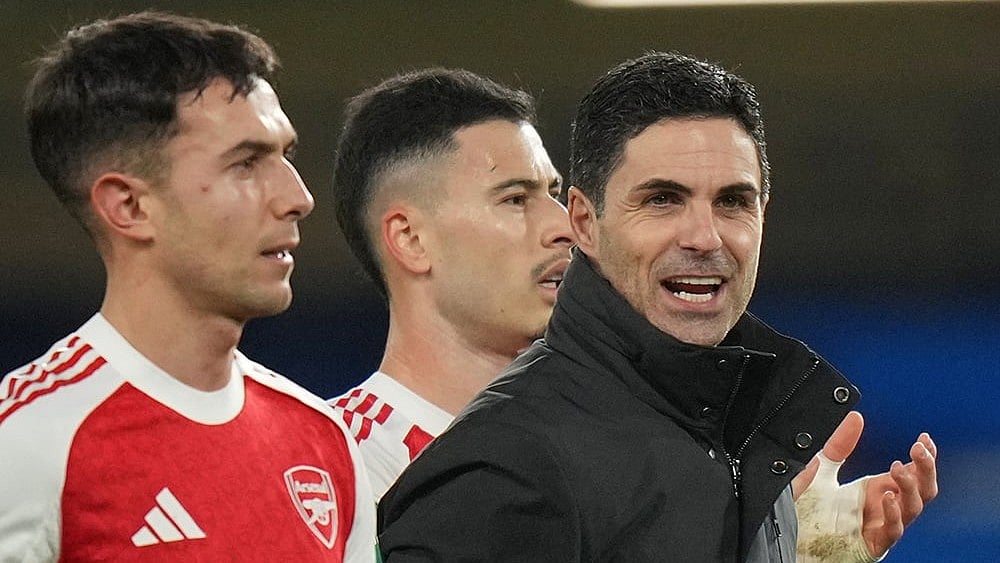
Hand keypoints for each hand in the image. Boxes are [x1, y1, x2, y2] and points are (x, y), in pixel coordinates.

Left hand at [793, 411, 938, 558]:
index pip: (914, 472)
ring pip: (913, 508)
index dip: (924, 457)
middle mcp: (883, 507)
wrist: (791, 541)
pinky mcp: (871, 543)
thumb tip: (854, 417)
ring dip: (911, 486)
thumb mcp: (822, 471)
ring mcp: (879, 525)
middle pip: (922, 489)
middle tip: (919, 448)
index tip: (924, 439)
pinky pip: (892, 531)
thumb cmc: (810, 512)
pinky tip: (887, 497)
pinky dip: (893, 514)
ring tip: (898, 468)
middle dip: (926, 468)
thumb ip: (838, 445)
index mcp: (876, 489)